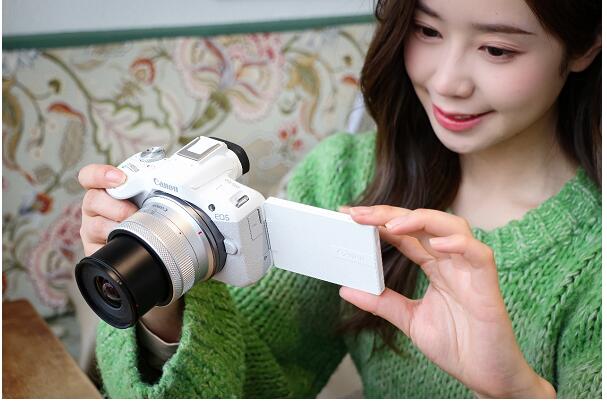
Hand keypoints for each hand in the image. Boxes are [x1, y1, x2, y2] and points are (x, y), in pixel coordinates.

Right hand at [78, 164, 183, 340]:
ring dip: (114, 224)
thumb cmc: (162, 234)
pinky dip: (109, 246)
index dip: (103, 173)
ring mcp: (97, 230)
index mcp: (119, 192)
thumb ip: (183, 200)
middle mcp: (102, 209)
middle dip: (113, 203)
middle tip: (132, 211)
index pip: (96, 176)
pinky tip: (121, 246)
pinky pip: (95, 248)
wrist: (157, 269)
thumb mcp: (169, 212)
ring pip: (94, 222)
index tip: (121, 178)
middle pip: (92, 197)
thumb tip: (231, 199)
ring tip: (132, 229)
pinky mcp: (96, 253)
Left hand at [339, 205, 555, 397]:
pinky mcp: (488, 284)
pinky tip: (437, 245)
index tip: (349, 215)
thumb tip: (347, 289)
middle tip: (358, 214)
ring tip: (392, 225)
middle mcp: (452, 261)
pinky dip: (459, 245)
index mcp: (435, 266)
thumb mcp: (409, 319)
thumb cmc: (457, 345)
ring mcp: (470, 269)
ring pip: (453, 227)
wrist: (486, 375)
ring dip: (422, 220)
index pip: (405, 234)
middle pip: (423, 223)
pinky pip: (478, 254)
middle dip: (390, 214)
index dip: (379, 221)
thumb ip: (381, 301)